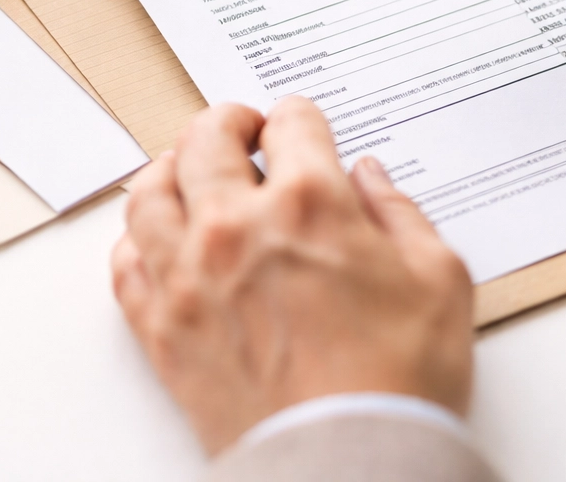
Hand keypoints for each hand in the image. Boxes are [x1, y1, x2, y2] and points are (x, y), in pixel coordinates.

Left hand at [110, 97, 474, 454]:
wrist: (347, 464)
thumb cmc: (398, 380)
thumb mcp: (439, 280)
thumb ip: (401, 213)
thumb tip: (370, 179)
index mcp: (309, 203)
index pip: (291, 123)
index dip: (300, 117)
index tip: (303, 126)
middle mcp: (236, 227)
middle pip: (206, 140)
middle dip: (230, 123)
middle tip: (244, 130)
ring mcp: (188, 277)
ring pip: (149, 193)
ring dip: (171, 170)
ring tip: (190, 172)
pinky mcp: (161, 329)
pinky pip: (125, 264)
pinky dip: (138, 240)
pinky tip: (159, 240)